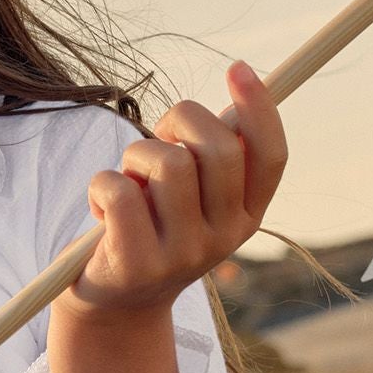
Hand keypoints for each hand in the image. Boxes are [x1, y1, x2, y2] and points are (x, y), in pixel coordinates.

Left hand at [58, 63, 286, 323]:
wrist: (114, 304)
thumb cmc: (152, 228)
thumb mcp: (194, 197)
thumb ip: (217, 154)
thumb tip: (243, 92)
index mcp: (247, 217)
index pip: (271, 157)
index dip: (260, 108)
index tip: (237, 67)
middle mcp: (223, 239)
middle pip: (218, 149)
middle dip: (181, 119)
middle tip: (160, 134)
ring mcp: (181, 255)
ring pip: (167, 163)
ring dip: (136, 155)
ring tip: (129, 181)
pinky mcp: (136, 263)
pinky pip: (120, 190)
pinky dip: (102, 183)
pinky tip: (101, 207)